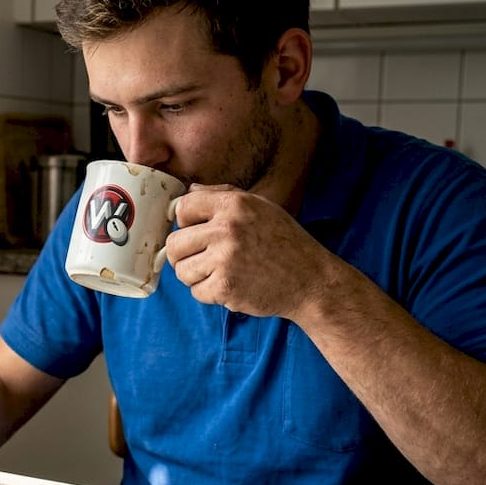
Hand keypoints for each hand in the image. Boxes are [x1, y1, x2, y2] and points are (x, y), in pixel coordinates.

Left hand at [167, 184, 336, 318]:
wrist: (311, 281)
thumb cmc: (285, 243)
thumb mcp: (260, 207)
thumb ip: (222, 195)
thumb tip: (189, 191)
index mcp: (234, 204)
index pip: (182, 208)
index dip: (184, 222)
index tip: (195, 232)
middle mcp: (227, 228)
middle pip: (174, 243)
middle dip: (184, 254)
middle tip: (203, 259)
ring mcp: (225, 259)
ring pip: (181, 270)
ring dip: (196, 276)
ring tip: (220, 272)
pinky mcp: (225, 287)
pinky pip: (196, 292)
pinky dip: (209, 293)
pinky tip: (230, 286)